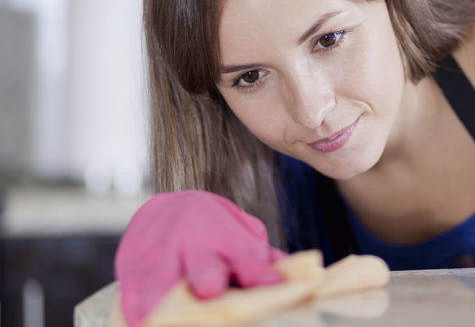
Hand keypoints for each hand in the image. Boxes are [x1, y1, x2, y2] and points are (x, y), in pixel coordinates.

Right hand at [114, 190, 287, 326]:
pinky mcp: (130, 267)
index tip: (275, 287)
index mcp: (224, 236)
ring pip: (159, 284)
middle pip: (200, 265)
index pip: (246, 255)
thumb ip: (263, 258)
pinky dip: (136, 312)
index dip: (260, 272)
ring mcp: (159, 256)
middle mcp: (191, 244)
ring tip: (167, 320)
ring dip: (163, 305)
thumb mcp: (243, 234)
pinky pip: (130, 295)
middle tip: (211, 292)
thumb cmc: (215, 230)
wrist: (169, 207)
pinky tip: (143, 322)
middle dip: (206, 279)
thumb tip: (295, 279)